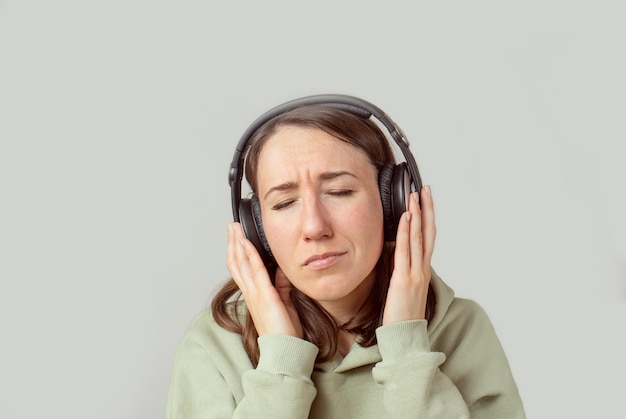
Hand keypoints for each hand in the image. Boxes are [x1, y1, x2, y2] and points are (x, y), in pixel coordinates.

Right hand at [226, 222, 302, 337]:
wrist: (284, 349)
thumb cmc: (285, 332)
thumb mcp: (284, 302)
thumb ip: (281, 286)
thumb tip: (281, 270)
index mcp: (254, 295)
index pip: (241, 269)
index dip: (236, 252)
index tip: (235, 237)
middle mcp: (251, 293)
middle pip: (236, 262)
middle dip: (233, 242)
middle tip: (230, 226)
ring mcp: (255, 294)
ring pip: (241, 263)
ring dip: (237, 243)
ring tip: (234, 228)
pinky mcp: (264, 295)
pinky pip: (255, 271)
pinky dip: (249, 255)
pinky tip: (246, 243)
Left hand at [382, 186, 435, 323]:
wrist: (406, 338)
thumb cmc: (402, 317)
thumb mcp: (403, 289)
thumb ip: (402, 271)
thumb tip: (395, 254)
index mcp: (422, 271)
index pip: (427, 239)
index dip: (427, 218)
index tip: (425, 200)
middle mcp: (422, 269)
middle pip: (428, 232)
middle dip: (427, 209)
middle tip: (425, 188)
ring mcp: (416, 273)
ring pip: (419, 237)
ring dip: (417, 214)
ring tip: (415, 195)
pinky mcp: (405, 279)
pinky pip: (405, 250)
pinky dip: (407, 232)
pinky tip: (406, 217)